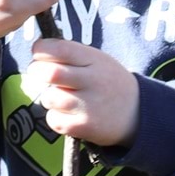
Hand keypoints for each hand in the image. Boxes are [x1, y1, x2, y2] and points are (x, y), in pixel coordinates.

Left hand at [20, 39, 141, 146]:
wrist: (138, 114)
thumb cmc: (109, 83)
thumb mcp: (98, 61)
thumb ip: (71, 54)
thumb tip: (36, 51)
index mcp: (95, 60)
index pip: (58, 48)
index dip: (40, 50)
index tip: (40, 55)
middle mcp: (93, 81)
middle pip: (49, 73)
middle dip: (37, 73)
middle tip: (43, 76)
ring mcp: (89, 105)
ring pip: (49, 98)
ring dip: (50, 98)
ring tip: (65, 99)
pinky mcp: (84, 126)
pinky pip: (53, 120)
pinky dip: (56, 118)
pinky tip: (71, 115)